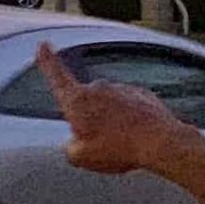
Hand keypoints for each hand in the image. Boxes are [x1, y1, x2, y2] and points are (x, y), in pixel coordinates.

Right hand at [35, 42, 204, 174]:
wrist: (161, 142)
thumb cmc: (119, 149)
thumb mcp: (82, 158)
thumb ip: (70, 148)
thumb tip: (75, 143)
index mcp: (76, 100)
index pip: (56, 75)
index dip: (47, 61)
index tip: (43, 45)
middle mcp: (97, 88)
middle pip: (85, 102)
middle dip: (89, 119)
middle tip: (102, 143)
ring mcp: (120, 89)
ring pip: (109, 106)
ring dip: (112, 121)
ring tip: (124, 144)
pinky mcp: (140, 94)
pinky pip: (129, 107)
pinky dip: (131, 120)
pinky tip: (139, 137)